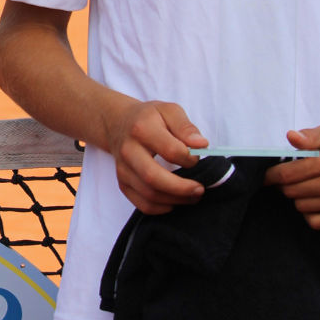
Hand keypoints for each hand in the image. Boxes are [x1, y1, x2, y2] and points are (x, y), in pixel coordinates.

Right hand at [104, 100, 209, 214]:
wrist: (118, 124)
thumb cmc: (149, 117)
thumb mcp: (170, 111)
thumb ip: (186, 127)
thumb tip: (201, 144)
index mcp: (142, 129)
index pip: (170, 150)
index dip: (189, 158)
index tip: (198, 157)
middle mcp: (129, 151)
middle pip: (154, 178)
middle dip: (181, 188)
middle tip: (200, 189)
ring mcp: (123, 169)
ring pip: (148, 194)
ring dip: (175, 200)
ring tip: (193, 196)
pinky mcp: (122, 183)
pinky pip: (141, 204)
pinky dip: (161, 208)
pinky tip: (175, 202)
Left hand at [266, 126, 319, 228]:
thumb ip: (312, 136)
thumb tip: (291, 136)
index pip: (286, 174)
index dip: (271, 175)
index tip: (268, 175)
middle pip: (290, 191)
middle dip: (285, 184)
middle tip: (292, 177)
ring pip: (299, 206)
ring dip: (299, 197)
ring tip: (308, 185)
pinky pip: (314, 221)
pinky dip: (310, 213)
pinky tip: (316, 200)